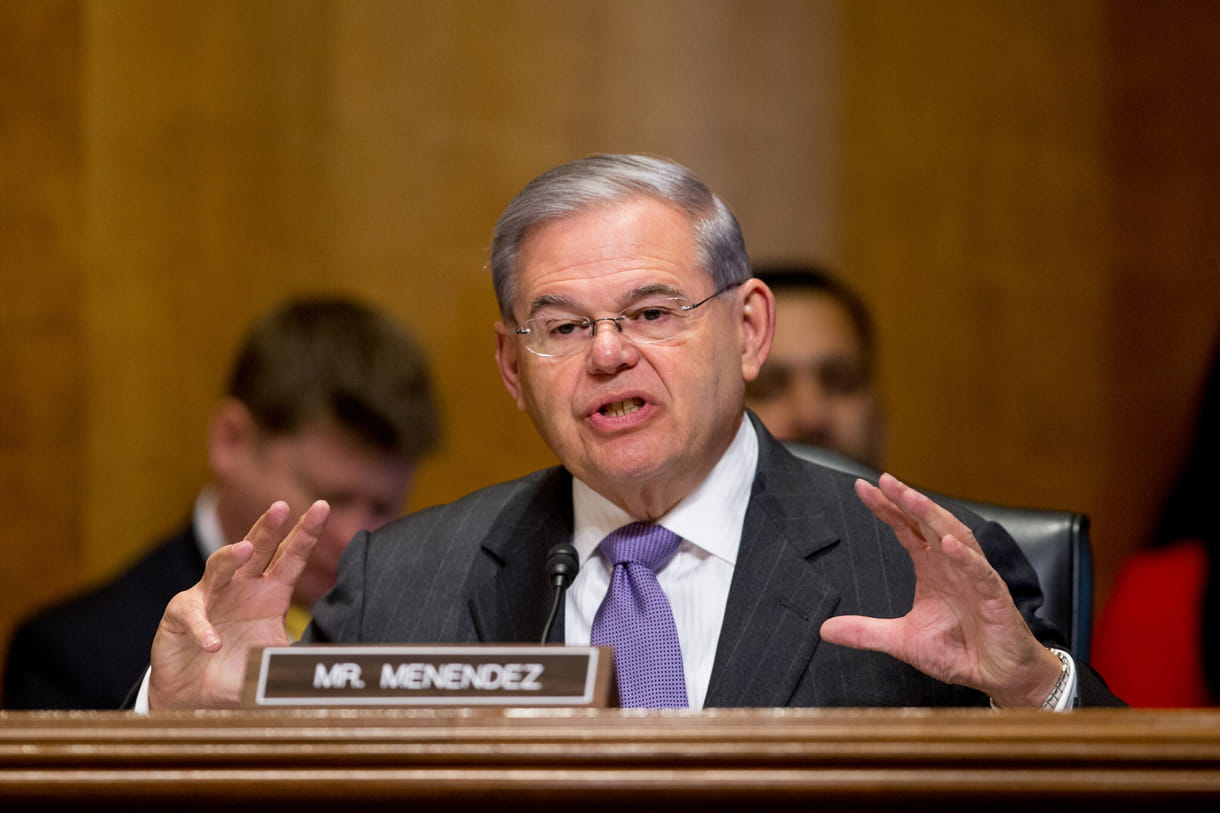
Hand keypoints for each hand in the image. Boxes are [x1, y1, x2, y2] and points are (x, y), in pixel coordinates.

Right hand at [148, 500, 329, 709]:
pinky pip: (192, 615)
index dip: (305, 534)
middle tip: (282, 507)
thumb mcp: (276, 660)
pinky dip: (202, 628)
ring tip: (246, 548)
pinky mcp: (180, 616)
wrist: (197, 694)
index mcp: (270, 592)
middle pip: (257, 549)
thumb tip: (334, 662)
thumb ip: (301, 656)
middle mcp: (242, 587)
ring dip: (232, 556)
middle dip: (269, 527)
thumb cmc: (240, 669)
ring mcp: (209, 597)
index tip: (321, 507)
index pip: (291, 558)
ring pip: (220, 567)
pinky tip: (213, 643)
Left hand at [819, 474, 1061, 706]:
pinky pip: (980, 573)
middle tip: (884, 480)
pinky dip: (965, 558)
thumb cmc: (958, 651)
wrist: (998, 675)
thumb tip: (824, 629)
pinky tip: (947, 544)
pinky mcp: (994, 598)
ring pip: (954, 537)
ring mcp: (974, 578)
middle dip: (907, 500)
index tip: (862, 488)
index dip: (886, 508)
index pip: (905, 530)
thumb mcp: (902, 641)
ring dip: (933, 516)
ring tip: (911, 499)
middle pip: (927, 523)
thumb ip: (866, 632)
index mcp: (931, 568)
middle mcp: (952, 565)